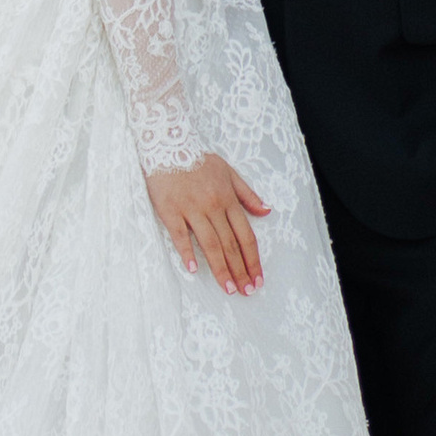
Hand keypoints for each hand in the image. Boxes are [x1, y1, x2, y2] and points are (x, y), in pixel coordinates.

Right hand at [147, 153, 272, 293]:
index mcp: (228, 199)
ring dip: (221, 268)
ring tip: (229, 288)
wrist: (168, 143)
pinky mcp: (171, 210)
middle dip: (241, 270)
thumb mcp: (228, 172)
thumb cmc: (198, 159)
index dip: (253, 259)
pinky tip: (194, 269)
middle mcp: (213, 206)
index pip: (245, 236)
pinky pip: (180, 235)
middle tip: (246, 291)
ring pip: (210, 244)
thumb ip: (247, 194)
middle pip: (230, 245)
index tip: (258, 278)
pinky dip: (187, 252)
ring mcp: (191, 209)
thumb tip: (267, 211)